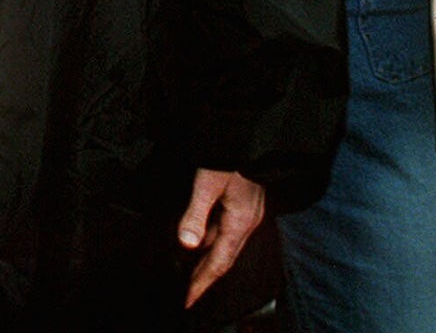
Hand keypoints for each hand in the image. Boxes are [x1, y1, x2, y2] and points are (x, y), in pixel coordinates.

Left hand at [176, 167, 264, 308]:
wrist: (249, 136)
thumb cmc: (230, 156)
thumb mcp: (207, 183)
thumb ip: (196, 214)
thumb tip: (188, 243)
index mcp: (240, 222)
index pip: (219, 262)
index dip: (202, 282)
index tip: (188, 299)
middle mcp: (245, 223)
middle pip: (223, 258)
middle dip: (203, 277)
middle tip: (186, 294)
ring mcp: (244, 214)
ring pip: (223, 245)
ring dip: (206, 261)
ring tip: (186, 275)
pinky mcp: (241, 205)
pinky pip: (224, 231)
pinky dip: (210, 242)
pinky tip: (197, 243)